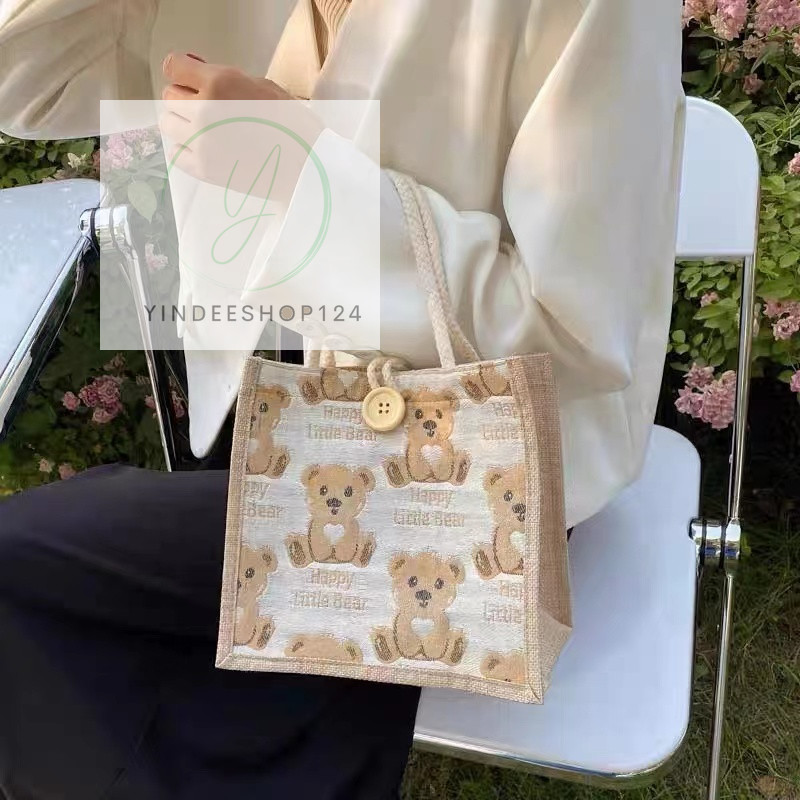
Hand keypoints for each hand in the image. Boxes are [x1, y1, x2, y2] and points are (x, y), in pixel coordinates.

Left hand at [159, 53, 323, 198]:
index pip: (174, 66)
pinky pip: (177, 154)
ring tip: (207, 132)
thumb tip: (201, 80)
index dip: (183, 71)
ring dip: (183, 125)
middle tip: (208, 109)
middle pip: (170, 97)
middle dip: (186, 99)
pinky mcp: (204, 169)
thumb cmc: (292, 123)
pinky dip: (186, 150)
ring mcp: (201, 142)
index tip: (194, 79)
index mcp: (220, 82)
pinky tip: (206, 150)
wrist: (306, 165)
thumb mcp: (261, 85)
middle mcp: (203, 110)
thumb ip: (226, 80)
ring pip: (169, 125)